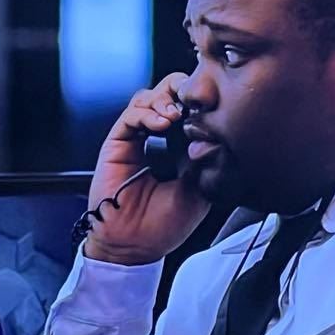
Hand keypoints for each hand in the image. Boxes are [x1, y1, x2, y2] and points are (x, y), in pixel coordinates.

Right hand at [85, 72, 210, 264]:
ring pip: (149, 97)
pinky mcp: (118, 143)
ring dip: (165, 98)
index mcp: (180, 147)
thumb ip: (208, 162)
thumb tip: (217, 134)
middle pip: (169, 94)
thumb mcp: (200, 192)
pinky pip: (131, 115)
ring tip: (176, 114)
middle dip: (183, 90)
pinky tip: (162, 122)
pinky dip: (147, 112)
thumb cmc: (165, 224)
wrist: (134, 245)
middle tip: (195, 99)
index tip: (216, 108)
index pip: (191, 110)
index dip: (202, 104)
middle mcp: (158, 138)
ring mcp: (137, 138)